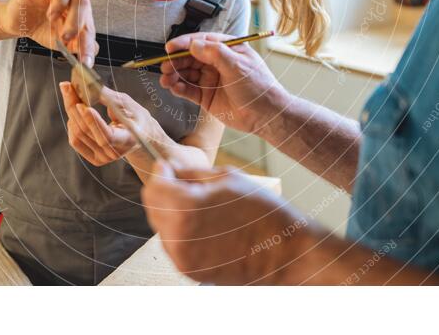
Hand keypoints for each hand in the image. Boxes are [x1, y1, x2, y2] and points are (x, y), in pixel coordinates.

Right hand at [0, 0, 96, 63]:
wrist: (18, 24)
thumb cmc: (41, 29)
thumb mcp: (60, 43)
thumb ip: (77, 46)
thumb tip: (94, 52)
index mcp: (79, 12)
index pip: (89, 23)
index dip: (88, 42)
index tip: (84, 59)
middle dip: (76, 21)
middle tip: (64, 35)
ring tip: (51, 15)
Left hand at [60, 81, 171, 166]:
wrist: (141, 135)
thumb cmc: (136, 118)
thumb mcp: (128, 104)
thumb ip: (108, 98)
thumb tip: (88, 88)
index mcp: (128, 140)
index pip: (106, 136)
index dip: (92, 121)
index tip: (81, 104)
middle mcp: (114, 153)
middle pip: (87, 132)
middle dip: (74, 107)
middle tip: (67, 88)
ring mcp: (103, 158)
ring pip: (78, 135)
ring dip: (71, 113)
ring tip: (71, 96)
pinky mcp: (94, 158)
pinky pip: (75, 141)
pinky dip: (72, 124)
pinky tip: (75, 113)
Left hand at [141, 163, 311, 284]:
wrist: (286, 252)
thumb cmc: (263, 211)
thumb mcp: (227, 178)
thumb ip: (191, 173)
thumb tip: (170, 170)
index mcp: (185, 208)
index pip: (154, 185)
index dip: (162, 171)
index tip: (170, 167)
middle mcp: (177, 237)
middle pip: (152, 206)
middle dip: (165, 191)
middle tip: (186, 183)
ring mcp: (182, 258)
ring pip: (161, 226)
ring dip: (172, 212)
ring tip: (202, 206)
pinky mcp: (190, 271)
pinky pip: (174, 244)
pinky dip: (181, 231)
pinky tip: (206, 225)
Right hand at [158, 32, 286, 134]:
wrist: (265, 115)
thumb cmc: (258, 87)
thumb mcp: (238, 66)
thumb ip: (215, 54)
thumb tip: (194, 44)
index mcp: (227, 49)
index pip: (201, 42)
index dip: (183, 44)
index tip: (169, 47)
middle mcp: (216, 62)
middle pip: (190, 57)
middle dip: (175, 61)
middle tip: (165, 66)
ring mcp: (211, 79)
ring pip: (186, 73)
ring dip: (174, 75)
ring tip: (165, 79)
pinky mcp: (206, 96)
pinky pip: (188, 90)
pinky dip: (178, 88)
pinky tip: (173, 87)